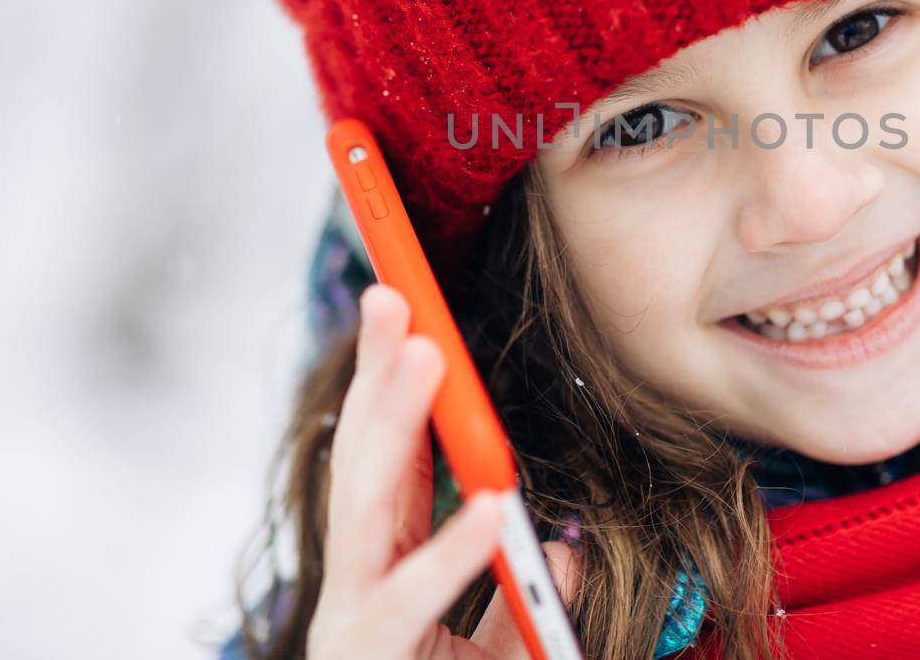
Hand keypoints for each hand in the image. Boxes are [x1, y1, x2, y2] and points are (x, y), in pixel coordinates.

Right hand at [307, 283, 580, 658]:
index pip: (387, 460)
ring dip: (392, 425)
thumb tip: (566, 550)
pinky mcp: (370, 658)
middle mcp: (356, 585)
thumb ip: (525, 602)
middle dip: (377, 376)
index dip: (392, 386)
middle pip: (363, 462)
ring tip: (425, 356)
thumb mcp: (500, 653)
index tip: (408, 312)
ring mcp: (352, 621)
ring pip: (363, 509)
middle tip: (393, 295)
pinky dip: (450, 552)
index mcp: (381, 569)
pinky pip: (409, 601)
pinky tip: (490, 506)